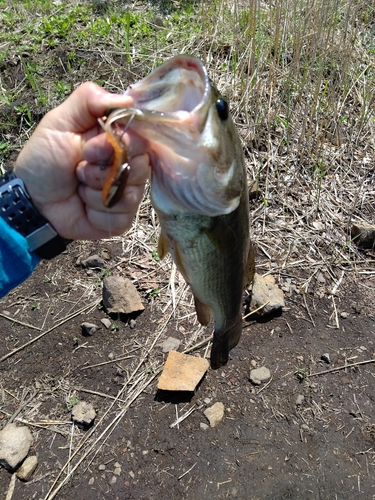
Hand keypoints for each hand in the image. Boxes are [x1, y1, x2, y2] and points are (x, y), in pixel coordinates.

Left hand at [14, 82, 148, 239]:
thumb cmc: (45, 159)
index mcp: (117, 139)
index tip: (92, 146)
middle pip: (142, 164)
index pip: (142, 136)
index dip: (122, 142)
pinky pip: (122, 213)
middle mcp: (127, 164)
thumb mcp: (60, 121)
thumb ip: (89, 100)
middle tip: (80, 165)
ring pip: (132, 191)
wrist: (33, 199)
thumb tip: (129, 99)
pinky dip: (98, 210)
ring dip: (98, 189)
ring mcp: (127, 192)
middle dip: (105, 167)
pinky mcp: (121, 217)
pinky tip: (84, 205)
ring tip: (79, 185)